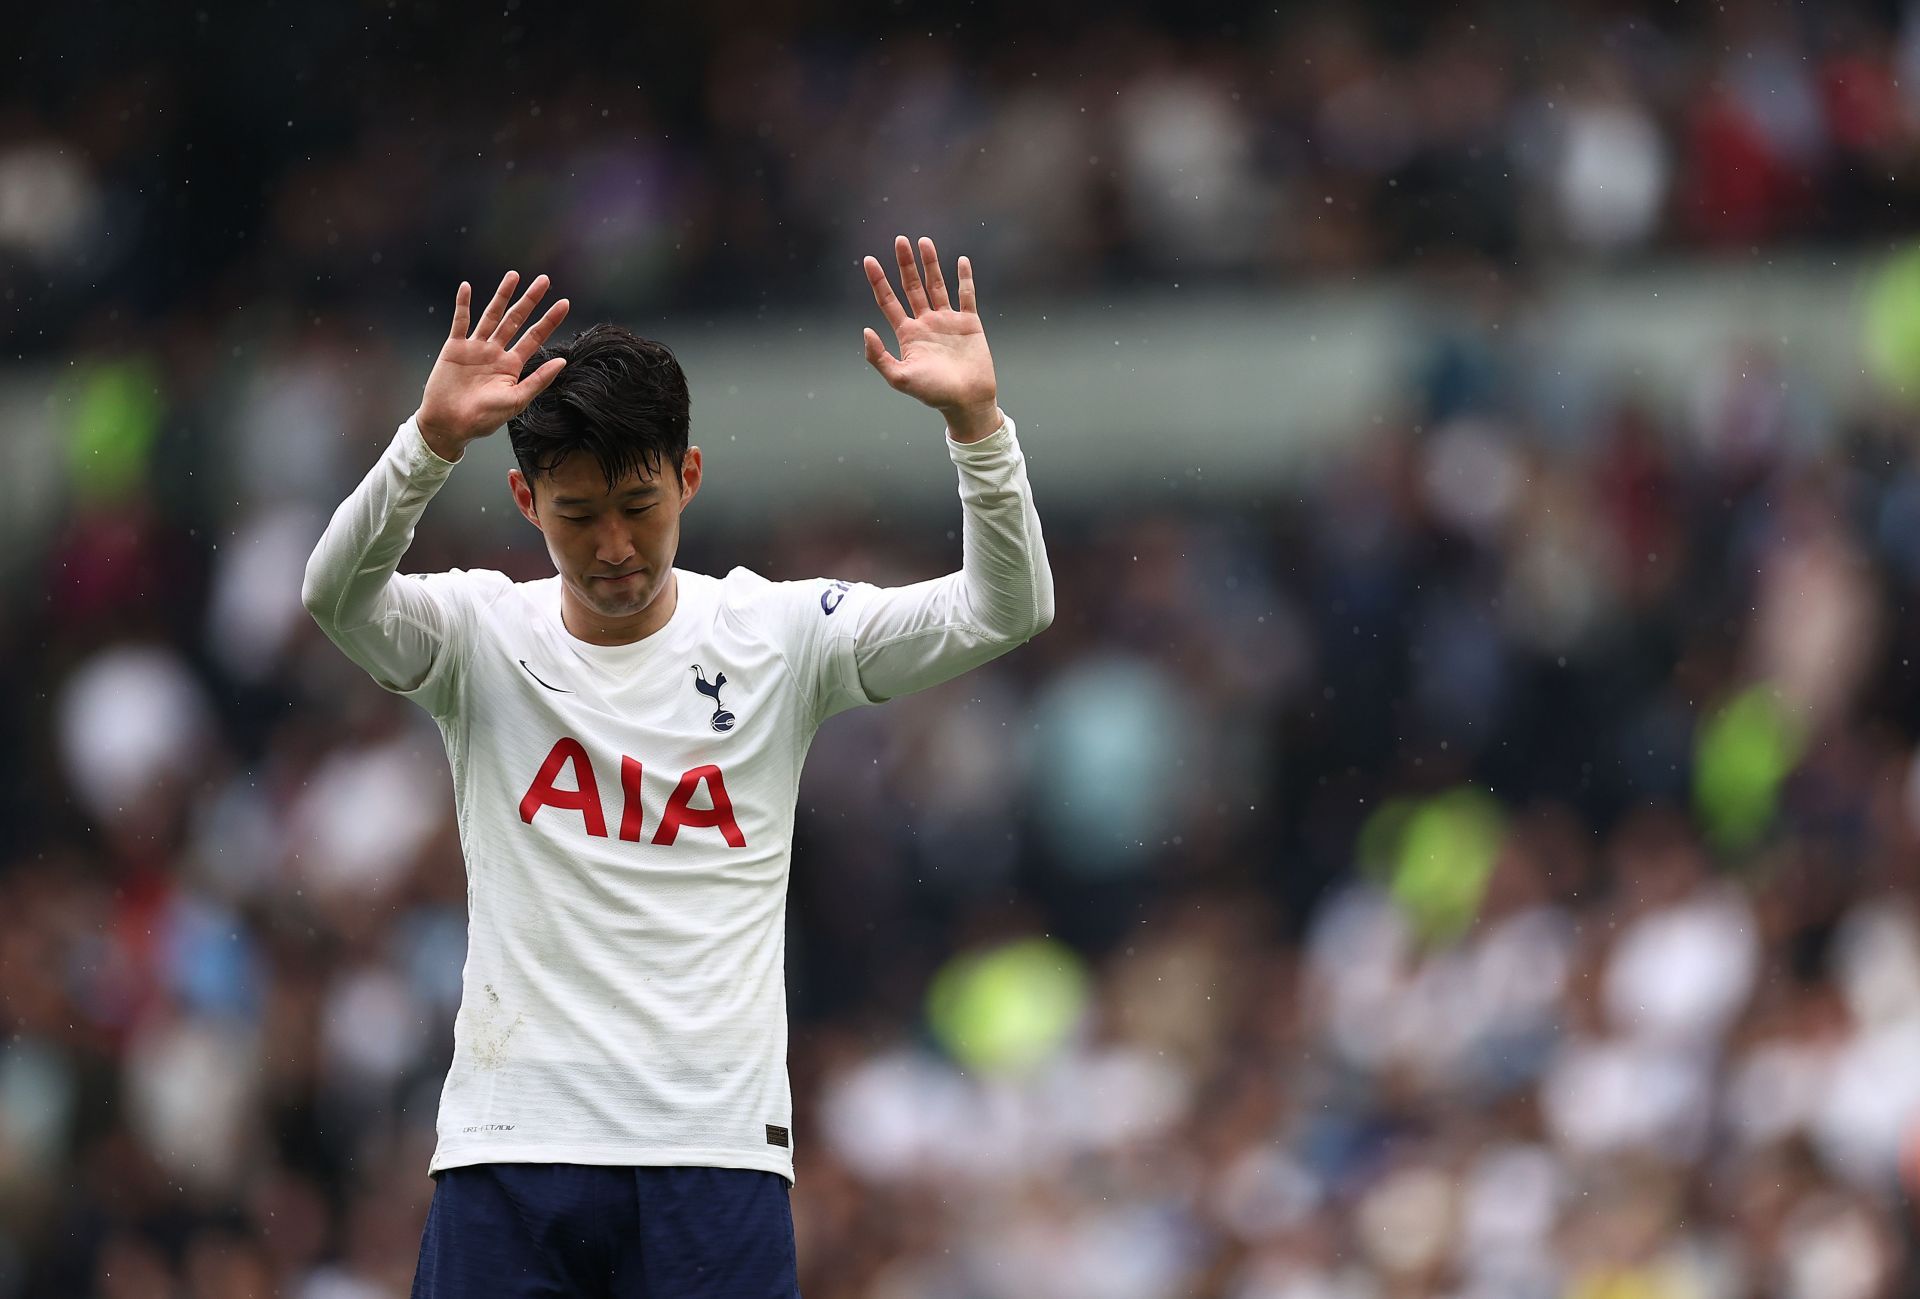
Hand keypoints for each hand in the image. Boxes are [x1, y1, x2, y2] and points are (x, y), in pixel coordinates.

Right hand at [415, 271, 571, 460]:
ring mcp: (476, 348)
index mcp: (512, 366)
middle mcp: (496, 352)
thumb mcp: (516, 400)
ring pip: (491, 315)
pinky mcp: (455, 347)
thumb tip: (563, 361)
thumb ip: (539, 380)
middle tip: (544, 280)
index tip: (565, 303)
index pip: (535, 337)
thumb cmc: (483, 419)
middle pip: (516, 320)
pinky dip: (463, 304)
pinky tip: (467, 287)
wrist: (449, 424)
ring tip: (514, 276)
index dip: (549, 320)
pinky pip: (460, 321)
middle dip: (530, 300)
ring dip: (502, 296)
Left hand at [863, 236, 1001, 442]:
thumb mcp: (900, 378)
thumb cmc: (933, 393)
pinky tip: (961, 260)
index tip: (868, 260)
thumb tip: (864, 330)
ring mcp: (947, 321)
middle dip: (905, 264)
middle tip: (899, 240)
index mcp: (908, 334)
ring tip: (923, 241)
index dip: (878, 281)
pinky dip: (964, 278)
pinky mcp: (969, 323)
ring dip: (930, 264)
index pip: (888, 301)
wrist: (967, 401)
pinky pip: (966, 295)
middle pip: (911, 287)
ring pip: (936, 285)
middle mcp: (926, 323)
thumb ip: (879, 357)